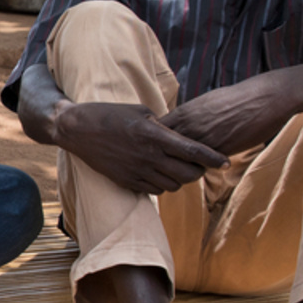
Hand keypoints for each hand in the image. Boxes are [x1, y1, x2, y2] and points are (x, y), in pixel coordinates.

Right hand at [55, 101, 227, 195]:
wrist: (77, 130)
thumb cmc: (109, 114)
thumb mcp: (141, 111)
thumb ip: (164, 126)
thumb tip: (182, 136)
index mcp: (153, 135)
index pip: (192, 151)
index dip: (213, 158)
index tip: (225, 162)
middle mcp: (147, 156)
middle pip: (187, 175)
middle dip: (198, 171)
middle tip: (198, 163)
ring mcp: (136, 171)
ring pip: (173, 185)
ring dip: (181, 179)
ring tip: (177, 167)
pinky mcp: (127, 181)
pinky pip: (156, 191)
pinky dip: (164, 184)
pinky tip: (160, 173)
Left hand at [158, 73, 297, 155]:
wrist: (262, 100)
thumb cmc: (236, 98)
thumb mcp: (205, 102)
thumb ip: (190, 115)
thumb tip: (181, 122)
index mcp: (183, 113)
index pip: (157, 131)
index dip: (156, 141)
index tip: (158, 146)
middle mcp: (188, 127)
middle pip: (163, 149)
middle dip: (162, 158)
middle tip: (165, 164)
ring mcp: (202, 140)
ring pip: (180, 162)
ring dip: (180, 167)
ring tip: (181, 171)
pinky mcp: (218, 152)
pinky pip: (201, 166)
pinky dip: (199, 169)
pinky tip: (202, 169)